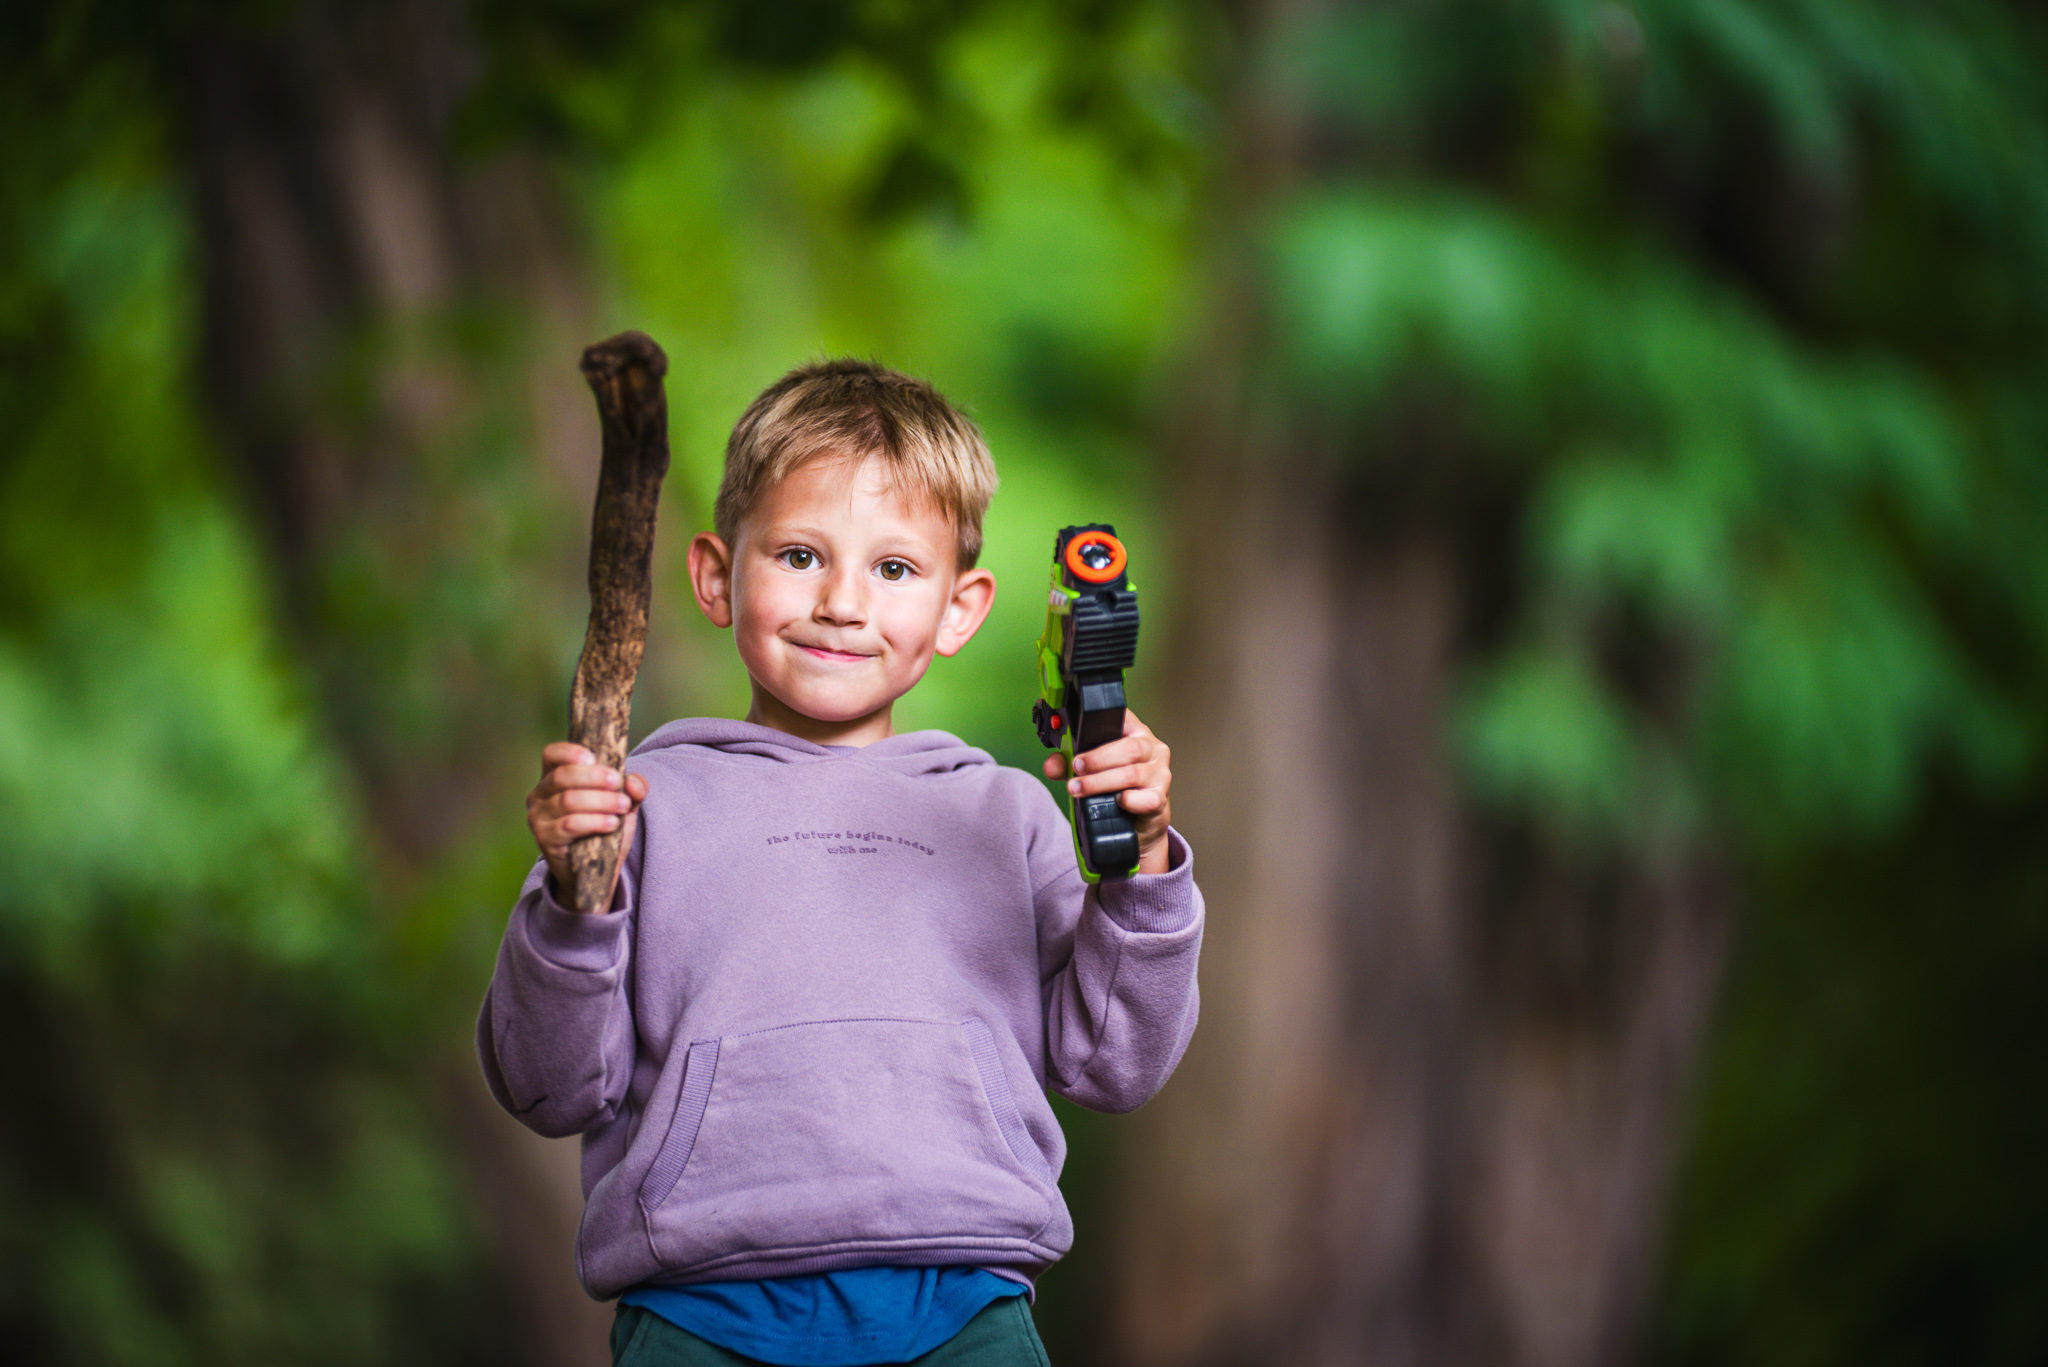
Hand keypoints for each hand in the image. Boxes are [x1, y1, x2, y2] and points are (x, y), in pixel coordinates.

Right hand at [526, 742, 648, 911]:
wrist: (592, 871)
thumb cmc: (603, 830)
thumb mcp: (621, 806)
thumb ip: (632, 791)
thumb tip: (633, 781)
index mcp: (554, 778)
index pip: (552, 754)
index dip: (571, 752)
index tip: (595, 758)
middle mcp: (539, 795)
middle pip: (562, 776)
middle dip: (594, 777)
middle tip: (618, 783)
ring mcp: (538, 817)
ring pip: (568, 800)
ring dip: (600, 801)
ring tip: (622, 806)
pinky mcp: (545, 839)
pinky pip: (569, 825)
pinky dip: (594, 822)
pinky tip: (611, 824)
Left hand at [1043, 708, 1173, 874]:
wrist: (1138, 820)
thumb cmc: (1116, 786)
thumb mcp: (1091, 770)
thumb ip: (1068, 764)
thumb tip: (1051, 765)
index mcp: (1135, 733)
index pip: (1122, 717)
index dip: (1102, 724)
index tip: (1079, 736)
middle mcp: (1152, 749)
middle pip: (1129, 748)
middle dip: (1097, 759)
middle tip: (1076, 767)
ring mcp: (1159, 773)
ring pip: (1131, 774)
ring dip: (1100, 782)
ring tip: (1079, 788)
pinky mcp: (1160, 797)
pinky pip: (1145, 798)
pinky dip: (1128, 800)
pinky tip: (1116, 801)